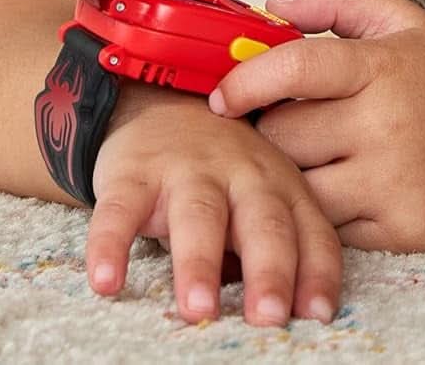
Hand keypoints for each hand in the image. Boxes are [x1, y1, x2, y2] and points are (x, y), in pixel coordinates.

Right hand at [86, 84, 342, 326]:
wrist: (168, 106)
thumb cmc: (230, 176)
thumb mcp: (267, 200)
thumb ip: (284, 248)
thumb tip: (294, 314)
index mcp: (284, 187)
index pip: (309, 233)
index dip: (316, 272)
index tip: (318, 314)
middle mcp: (244, 176)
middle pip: (262, 222)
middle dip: (269, 270)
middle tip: (269, 317)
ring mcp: (189, 171)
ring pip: (198, 216)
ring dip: (199, 263)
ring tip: (198, 310)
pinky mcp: (133, 175)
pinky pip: (120, 212)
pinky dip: (110, 246)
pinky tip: (105, 283)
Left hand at [207, 0, 424, 251]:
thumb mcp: (405, 21)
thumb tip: (273, 6)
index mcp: (384, 66)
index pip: (295, 69)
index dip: (246, 80)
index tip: (222, 95)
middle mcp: (386, 124)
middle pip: (283, 138)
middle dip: (269, 132)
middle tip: (277, 126)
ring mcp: (391, 182)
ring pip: (298, 189)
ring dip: (290, 177)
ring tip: (304, 159)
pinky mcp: (398, 230)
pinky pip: (329, 228)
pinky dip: (323, 211)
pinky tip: (337, 189)